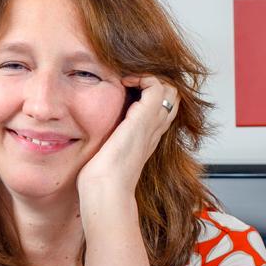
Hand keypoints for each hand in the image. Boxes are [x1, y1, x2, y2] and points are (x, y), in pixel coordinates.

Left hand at [77, 75, 178, 204]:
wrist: (107, 187)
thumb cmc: (102, 177)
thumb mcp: (108, 153)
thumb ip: (109, 141)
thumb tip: (93, 134)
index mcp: (147, 137)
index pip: (162, 108)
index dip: (150, 93)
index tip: (126, 91)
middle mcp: (154, 129)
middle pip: (171, 97)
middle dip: (153, 83)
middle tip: (130, 83)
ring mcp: (152, 123)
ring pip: (169, 89)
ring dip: (149, 78)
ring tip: (128, 81)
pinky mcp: (144, 118)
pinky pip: (156, 86)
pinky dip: (143, 77)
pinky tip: (124, 83)